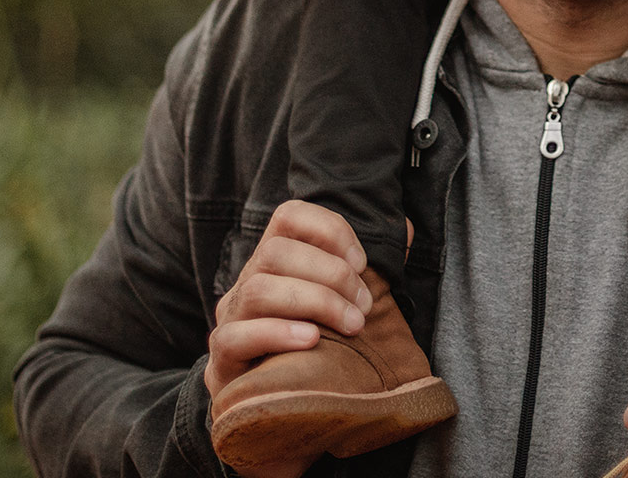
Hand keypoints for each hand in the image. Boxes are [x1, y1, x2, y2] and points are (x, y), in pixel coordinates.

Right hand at [205, 201, 370, 400]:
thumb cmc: (319, 349)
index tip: (362, 262)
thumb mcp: (344, 303)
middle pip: (276, 252)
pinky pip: (237, 337)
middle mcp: (247, 283)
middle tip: (364, 306)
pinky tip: (311, 341)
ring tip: (351, 326)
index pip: (288, 216)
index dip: (329, 229)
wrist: (279, 412)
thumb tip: (407, 230)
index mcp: (274, 261)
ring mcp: (230, 320)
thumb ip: (369, 268)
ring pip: (260, 289)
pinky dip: (278, 334)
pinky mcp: (221, 360)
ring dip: (315, 302)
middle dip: (331, 274)